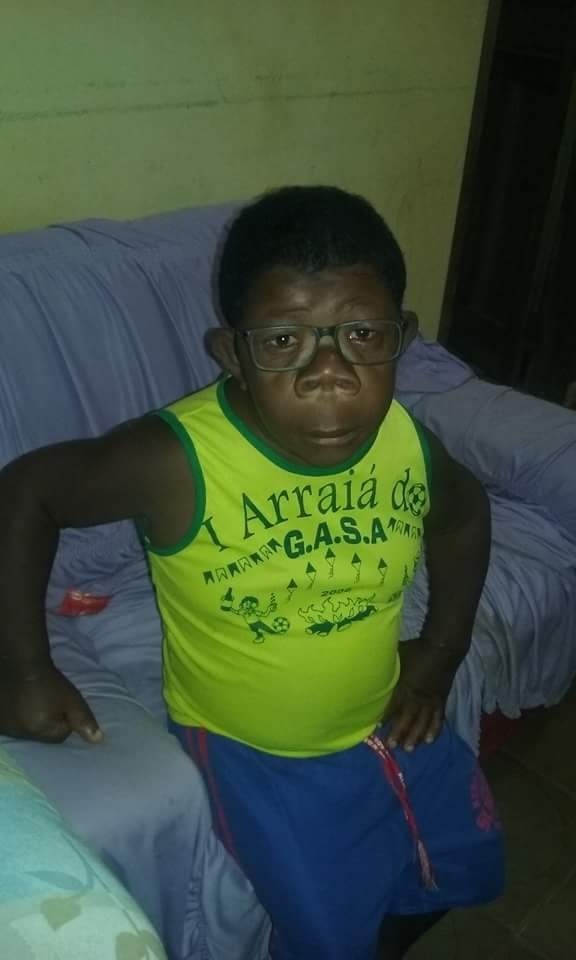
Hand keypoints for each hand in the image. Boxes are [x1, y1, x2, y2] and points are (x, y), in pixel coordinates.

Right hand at [0, 661, 101, 743]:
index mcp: (39, 730)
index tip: (64, 704)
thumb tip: (97, 740)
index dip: (66, 720)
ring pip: (26, 730)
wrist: (21, 662)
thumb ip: (84, 720)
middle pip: (42, 735)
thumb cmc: (49, 681)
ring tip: (34, 702)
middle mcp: (20, 733)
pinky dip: (18, 717)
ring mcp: (7, 726)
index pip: (60, 734)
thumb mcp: (72, 699)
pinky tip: (21, 704)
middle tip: (48, 702)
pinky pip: (13, 724)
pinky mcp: (0, 720)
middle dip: (48, 722)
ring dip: (30, 720)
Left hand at [383, 637, 458, 751]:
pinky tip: (429, 740)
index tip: (377, 728)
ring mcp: (431, 701)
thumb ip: (387, 666)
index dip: (386, 717)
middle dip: (399, 733)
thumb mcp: (398, 655)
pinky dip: (434, 730)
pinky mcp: (441, 701)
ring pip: (423, 722)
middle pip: (408, 718)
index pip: (394, 705)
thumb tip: (370, 667)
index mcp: (406, 685)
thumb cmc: (417, 650)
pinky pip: (438, 719)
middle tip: (391, 746)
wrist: (442, 648)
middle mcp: (418, 697)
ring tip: (408, 748)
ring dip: (415, 736)